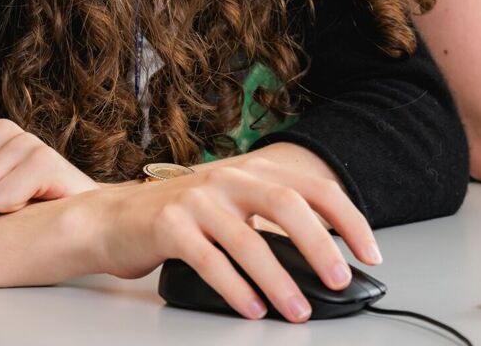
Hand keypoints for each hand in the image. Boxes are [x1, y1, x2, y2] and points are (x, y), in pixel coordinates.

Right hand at [71, 144, 379, 323]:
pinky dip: (236, 289)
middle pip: (288, 205)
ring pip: (250, 240)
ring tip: (298, 310)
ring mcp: (197, 200)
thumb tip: (322, 262)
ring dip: (280, 280)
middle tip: (340, 280)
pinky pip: (212, 261)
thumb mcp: (231, 209)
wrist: (110, 218)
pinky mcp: (169, 226)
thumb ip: (270, 225)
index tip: (370, 252)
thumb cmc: (179, 219)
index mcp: (252, 171)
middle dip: (321, 245)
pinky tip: (252, 309)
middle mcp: (228, 179)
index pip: (314, 189)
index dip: (349, 219)